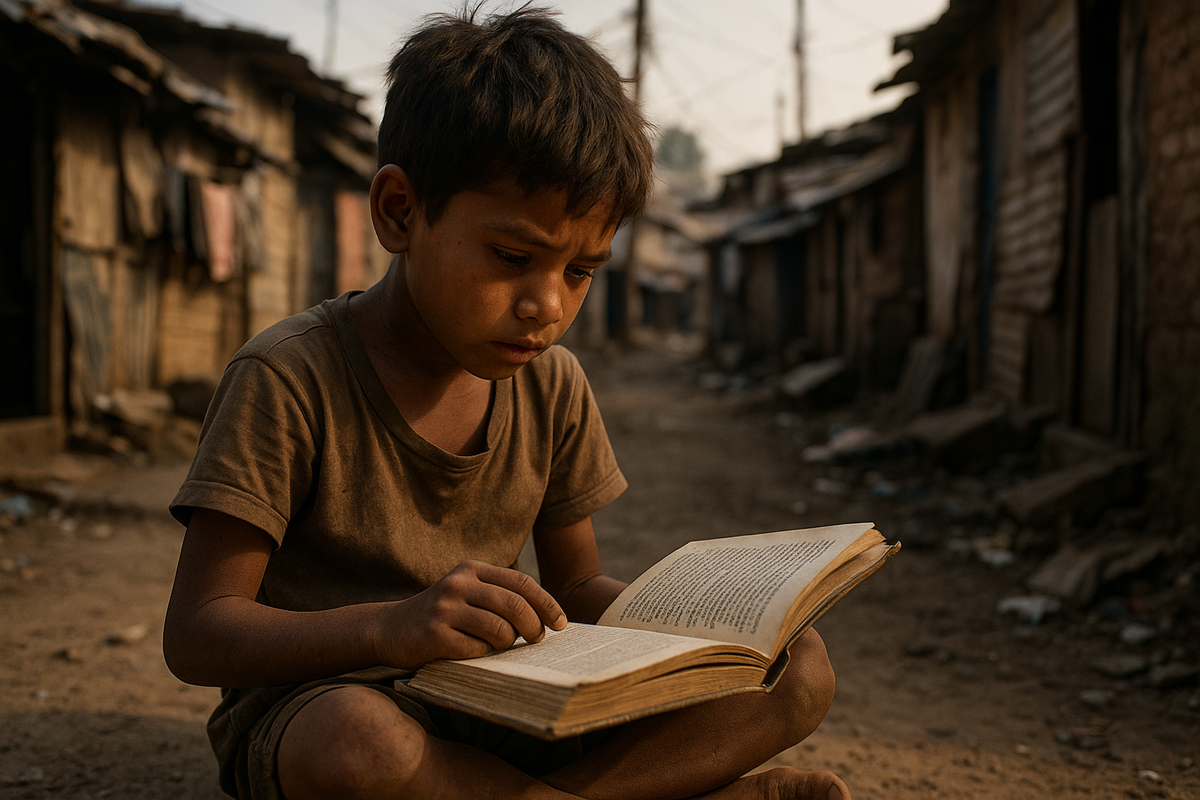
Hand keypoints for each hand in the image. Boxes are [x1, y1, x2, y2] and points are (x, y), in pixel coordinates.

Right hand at [379, 560, 567, 668]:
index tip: (561, 624)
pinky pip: (477, 650)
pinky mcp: (435, 634)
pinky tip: (471, 652)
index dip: (547, 604)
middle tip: (537, 640)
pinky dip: (481, 655)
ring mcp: (445, 608)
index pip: (521, 583)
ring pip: (500, 629)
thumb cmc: (441, 615)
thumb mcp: (467, 593)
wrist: (388, 629)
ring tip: (498, 646)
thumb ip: (499, 597)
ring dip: (507, 644)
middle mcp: (458, 583)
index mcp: (471, 569)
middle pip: (515, 606)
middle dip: (534, 627)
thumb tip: (547, 619)